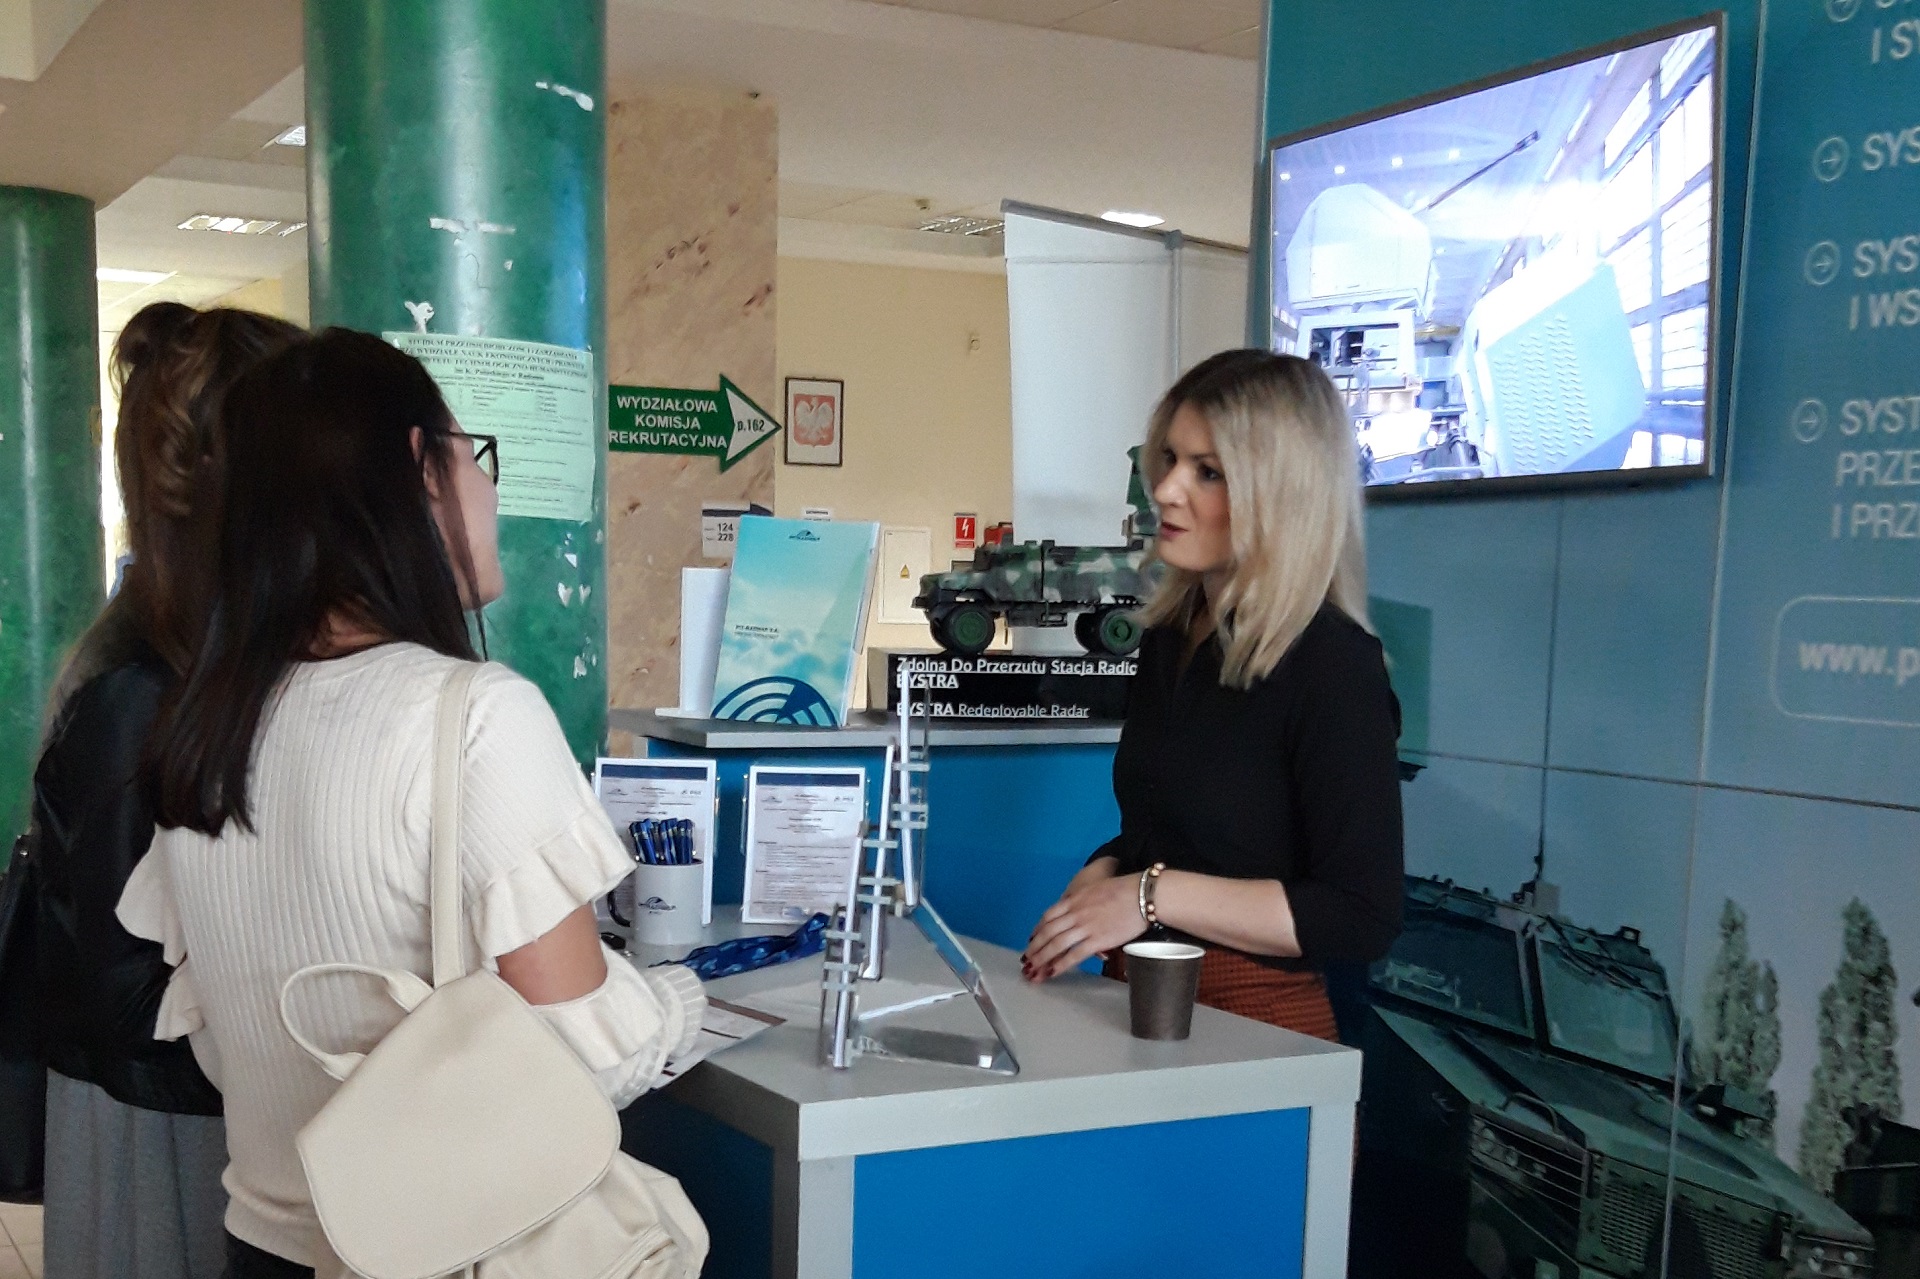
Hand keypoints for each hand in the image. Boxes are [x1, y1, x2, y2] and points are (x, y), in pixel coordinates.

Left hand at [1022, 871, 1145, 981]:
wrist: (1141, 895)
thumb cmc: (1123, 889)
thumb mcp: (1096, 889)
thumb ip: (1084, 902)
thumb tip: (1079, 916)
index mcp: (1074, 899)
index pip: (1048, 916)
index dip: (1038, 929)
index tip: (1032, 938)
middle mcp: (1075, 913)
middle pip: (1048, 932)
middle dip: (1035, 947)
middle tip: (1028, 959)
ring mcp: (1085, 927)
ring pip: (1056, 945)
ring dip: (1043, 958)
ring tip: (1035, 969)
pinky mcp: (1097, 940)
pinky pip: (1074, 955)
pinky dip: (1061, 965)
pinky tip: (1053, 972)